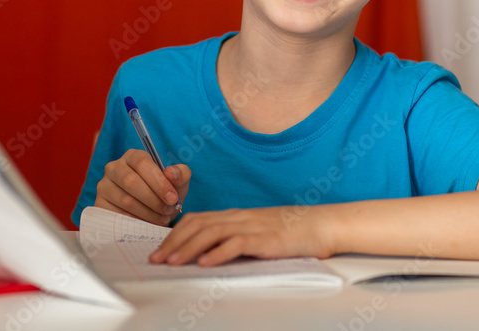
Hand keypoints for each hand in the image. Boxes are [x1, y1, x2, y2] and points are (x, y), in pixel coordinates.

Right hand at [95, 149, 190, 225]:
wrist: (151, 214)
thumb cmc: (164, 194)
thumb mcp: (178, 184)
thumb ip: (181, 174)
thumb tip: (171, 173)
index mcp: (133, 156)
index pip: (143, 164)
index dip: (159, 182)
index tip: (173, 198)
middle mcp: (114, 167)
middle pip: (132, 182)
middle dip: (154, 199)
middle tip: (168, 210)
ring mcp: (104, 186)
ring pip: (126, 200)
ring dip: (147, 212)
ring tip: (162, 218)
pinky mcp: (99, 204)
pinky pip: (117, 214)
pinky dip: (135, 221)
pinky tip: (147, 224)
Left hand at [149, 206, 334, 265]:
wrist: (321, 224)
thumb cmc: (292, 231)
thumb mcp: (258, 232)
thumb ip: (235, 238)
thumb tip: (210, 253)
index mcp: (236, 215)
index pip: (196, 220)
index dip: (174, 234)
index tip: (159, 251)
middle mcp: (239, 217)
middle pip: (197, 225)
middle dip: (173, 243)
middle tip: (156, 260)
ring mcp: (252, 226)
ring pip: (211, 233)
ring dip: (188, 248)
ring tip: (173, 262)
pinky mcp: (265, 238)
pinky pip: (236, 243)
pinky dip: (217, 253)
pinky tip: (205, 263)